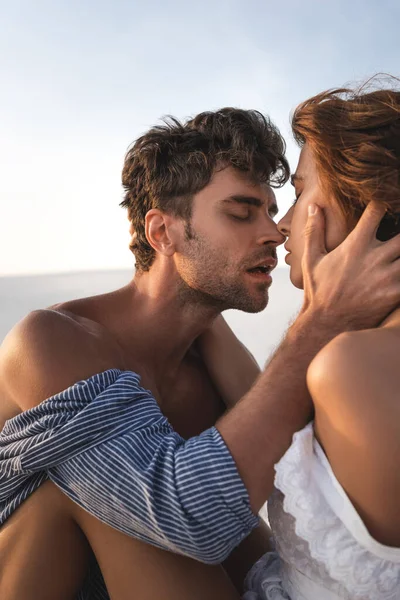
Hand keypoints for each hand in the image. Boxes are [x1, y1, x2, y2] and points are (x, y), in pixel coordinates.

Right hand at [302, 201, 399, 328]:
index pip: (377, 210)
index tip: (384, 209)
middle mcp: (374, 258)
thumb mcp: (312, 259)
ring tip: (395, 256)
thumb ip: (314, 230)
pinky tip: (397, 273)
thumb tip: (313, 206)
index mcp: (355, 245)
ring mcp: (387, 277)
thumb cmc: (319, 290)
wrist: (326, 324)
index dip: (383, 205)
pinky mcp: (395, 294)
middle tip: (394, 236)